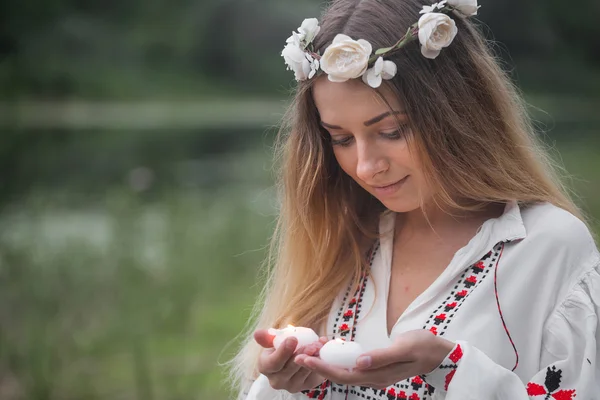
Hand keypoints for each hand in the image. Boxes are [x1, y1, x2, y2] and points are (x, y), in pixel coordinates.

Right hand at [254, 329, 327, 392]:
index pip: (272, 363)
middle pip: (289, 368)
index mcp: (265, 367)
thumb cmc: (282, 346)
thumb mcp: (274, 340)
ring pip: (304, 371)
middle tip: (310, 344)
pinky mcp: (307, 385)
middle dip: (301, 354)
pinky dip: (320, 361)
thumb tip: (257, 334)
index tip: (293, 339)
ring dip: (313, 357)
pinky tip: (322, 349)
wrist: (296, 355)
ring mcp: (292, 385)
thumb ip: (267, 337)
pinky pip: (314, 374)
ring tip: (318, 345)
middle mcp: (276, 381)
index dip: (283, 352)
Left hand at [294, 330, 453, 388]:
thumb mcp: (405, 347)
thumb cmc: (423, 346)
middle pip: (340, 376)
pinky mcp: (376, 369)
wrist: (439, 353)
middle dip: (318, 367)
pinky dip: (337, 362)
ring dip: (326, 365)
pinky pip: (352, 368)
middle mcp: (374, 378)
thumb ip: (382, 356)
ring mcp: (375, 375)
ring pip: (345, 373)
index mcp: (378, 375)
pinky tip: (329, 353)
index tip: (304, 359)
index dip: (322, 368)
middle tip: (298, 356)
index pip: (344, 374)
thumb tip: (359, 362)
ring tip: (308, 354)